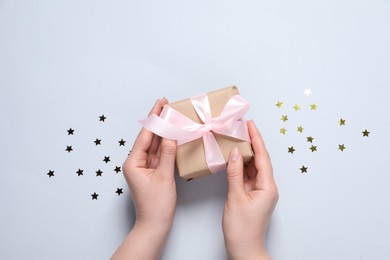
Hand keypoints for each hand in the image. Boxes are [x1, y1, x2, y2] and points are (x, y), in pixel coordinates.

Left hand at [111, 98, 176, 259]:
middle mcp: (136, 162)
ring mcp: (144, 167)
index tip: (160, 104)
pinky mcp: (152, 171)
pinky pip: (159, 153)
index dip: (154, 119)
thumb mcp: (164, 177)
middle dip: (157, 121)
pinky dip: (166, 144)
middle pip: (149, 137)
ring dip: (163, 130)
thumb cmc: (156, 205)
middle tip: (165, 104)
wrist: (155, 224)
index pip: (145, 135)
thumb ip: (168, 155)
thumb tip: (171, 135)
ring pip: (155, 144)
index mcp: (133, 162)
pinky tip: (172, 134)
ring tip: (170, 115)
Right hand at [222, 120, 278, 259]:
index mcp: (268, 186)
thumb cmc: (242, 229)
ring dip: (245, 153)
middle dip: (252, 142)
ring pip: (253, 166)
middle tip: (242, 127)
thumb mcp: (236, 197)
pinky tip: (234, 157)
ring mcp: (260, 191)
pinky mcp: (253, 195)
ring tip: (237, 137)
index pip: (262, 157)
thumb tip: (234, 153)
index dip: (256, 139)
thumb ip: (234, 173)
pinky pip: (248, 175)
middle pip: (259, 159)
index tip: (250, 125)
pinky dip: (241, 165)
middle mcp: (267, 187)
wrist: (244, 249)